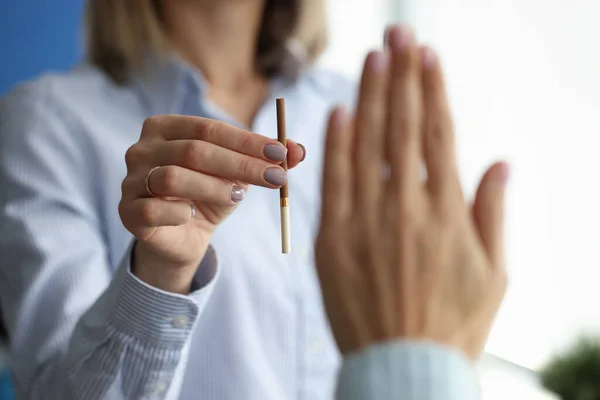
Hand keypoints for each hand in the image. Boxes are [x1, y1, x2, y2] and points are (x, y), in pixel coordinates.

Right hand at [119, 115, 304, 292]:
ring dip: (214, 187)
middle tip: (276, 177)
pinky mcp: (127, 212)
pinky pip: (155, 210)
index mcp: (165, 128)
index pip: (209, 128)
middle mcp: (141, 149)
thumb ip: (267, 160)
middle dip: (241, 164)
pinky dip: (181, 212)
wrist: (182, 239)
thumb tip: (301, 150)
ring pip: (174, 178)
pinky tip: (194, 216)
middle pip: (194, 151)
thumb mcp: (239, 176)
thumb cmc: (209, 197)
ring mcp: (130, 180)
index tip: (281, 155)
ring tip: (238, 197)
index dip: (247, 141)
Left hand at [315, 25, 508, 360]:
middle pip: (401, 128)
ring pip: (366, 146)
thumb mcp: (494, 273)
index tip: (427, 56)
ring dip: (368, 97)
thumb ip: (494, 213)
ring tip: (372, 58)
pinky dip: (335, 145)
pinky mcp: (332, 241)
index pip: (438, 135)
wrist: (403, 368)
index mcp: (447, 213)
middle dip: (400, 76)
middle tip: (398, 34)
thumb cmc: (454, 324)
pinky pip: (332, 184)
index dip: (431, 91)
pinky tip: (339, 112)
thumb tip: (501, 163)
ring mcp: (365, 223)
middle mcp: (406, 209)